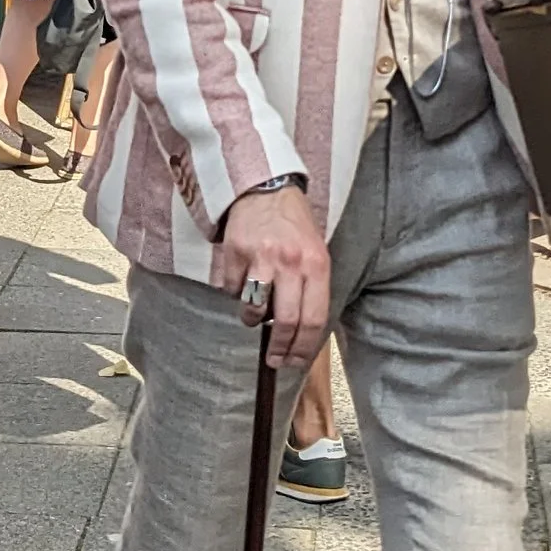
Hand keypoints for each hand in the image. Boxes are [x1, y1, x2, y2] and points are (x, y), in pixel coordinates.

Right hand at [213, 182, 329, 367]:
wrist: (266, 189)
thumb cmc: (294, 226)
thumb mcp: (316, 253)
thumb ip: (313, 287)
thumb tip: (304, 331)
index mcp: (317, 265)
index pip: (315, 319)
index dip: (305, 348)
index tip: (296, 362)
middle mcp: (291, 263)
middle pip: (286, 321)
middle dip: (279, 348)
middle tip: (274, 359)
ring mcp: (262, 258)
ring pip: (255, 309)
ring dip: (253, 320)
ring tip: (255, 315)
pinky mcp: (236, 253)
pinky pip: (232, 290)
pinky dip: (236, 295)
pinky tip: (242, 285)